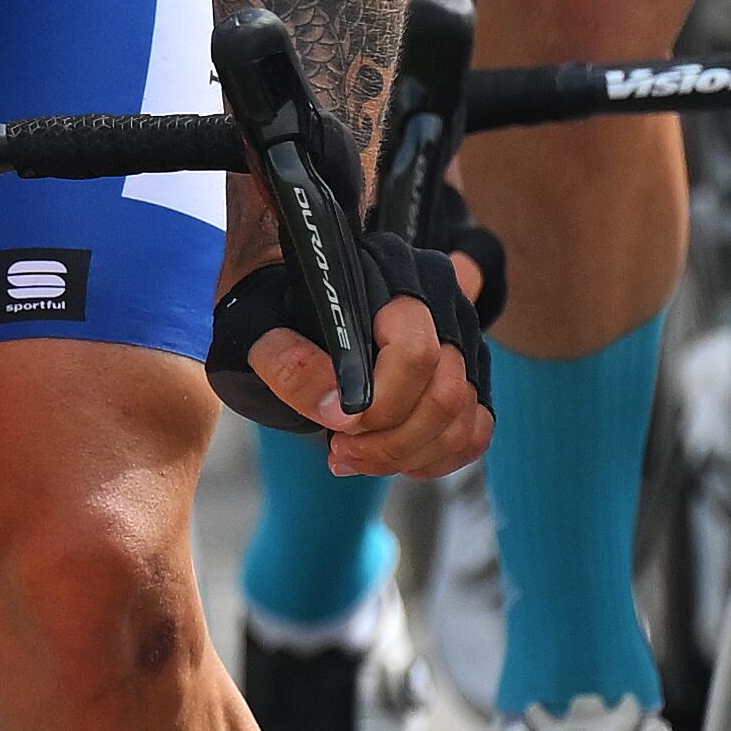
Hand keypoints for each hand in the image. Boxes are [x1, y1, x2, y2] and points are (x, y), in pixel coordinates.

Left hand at [245, 268, 491, 480]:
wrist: (291, 310)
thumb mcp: (256, 326)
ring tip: (353, 457)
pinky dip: (434, 459)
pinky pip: (473, 432)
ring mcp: (462, 337)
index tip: (334, 424)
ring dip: (406, 455)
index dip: (379, 403)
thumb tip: (333, 405)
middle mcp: (440, 300)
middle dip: (390, 441)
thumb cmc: (276, 311)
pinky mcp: (470, 374)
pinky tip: (390, 458)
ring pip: (461, 419)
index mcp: (391, 271)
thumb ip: (286, 360)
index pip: (416, 351)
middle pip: (445, 393)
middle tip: (339, 451)